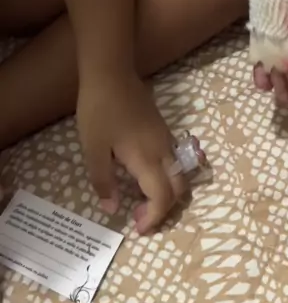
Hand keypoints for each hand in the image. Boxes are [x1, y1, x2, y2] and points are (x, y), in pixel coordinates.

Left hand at [77, 70, 186, 232]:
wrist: (111, 74)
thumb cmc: (99, 112)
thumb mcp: (93, 150)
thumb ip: (104, 182)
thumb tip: (113, 208)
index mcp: (148, 159)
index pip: (163, 198)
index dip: (154, 218)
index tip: (137, 228)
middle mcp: (164, 150)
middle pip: (179, 188)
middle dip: (165, 209)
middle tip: (141, 217)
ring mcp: (166, 138)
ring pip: (179, 173)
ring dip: (166, 192)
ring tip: (142, 200)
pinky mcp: (162, 129)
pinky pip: (173, 160)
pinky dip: (165, 176)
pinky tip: (142, 175)